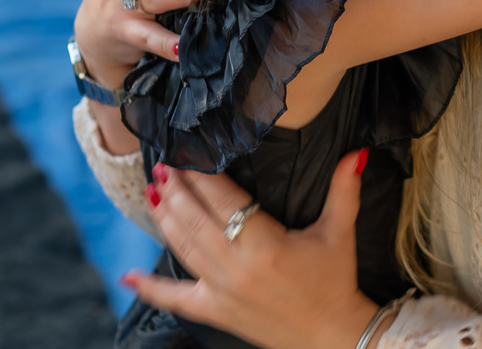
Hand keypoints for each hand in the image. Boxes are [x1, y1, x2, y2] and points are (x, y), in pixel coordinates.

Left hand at [124, 153, 379, 348]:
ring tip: (152, 191)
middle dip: (177, 190)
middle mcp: (237, 267)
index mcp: (265, 244)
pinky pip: (175, 299)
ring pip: (183, 248)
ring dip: (165, 218)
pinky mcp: (215, 312)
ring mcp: (222, 291)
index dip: (203, 175)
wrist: (332, 335)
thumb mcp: (340, 231)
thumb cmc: (336, 280)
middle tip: (163, 164)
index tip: (188, 153)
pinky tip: (127, 276)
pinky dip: (149, 289)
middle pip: (196, 219)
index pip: (224, 199)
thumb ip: (344, 189)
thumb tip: (354, 152)